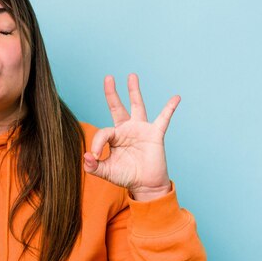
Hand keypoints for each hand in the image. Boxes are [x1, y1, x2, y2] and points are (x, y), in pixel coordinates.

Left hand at [83, 74, 179, 201]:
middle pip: (117, 107)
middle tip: (108, 77)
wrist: (145, 185)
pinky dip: (170, 108)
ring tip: (131, 75)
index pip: (103, 132)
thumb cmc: (125, 176)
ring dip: (134, 91)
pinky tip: (176, 97)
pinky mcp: (155, 134)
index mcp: (114, 137)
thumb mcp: (105, 172)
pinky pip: (163, 118)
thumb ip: (93, 166)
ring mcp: (141, 130)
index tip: (95, 156)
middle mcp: (127, 129)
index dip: (96, 143)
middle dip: (111, 93)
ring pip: (137, 106)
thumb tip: (86, 157)